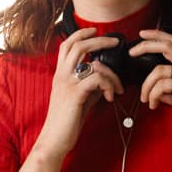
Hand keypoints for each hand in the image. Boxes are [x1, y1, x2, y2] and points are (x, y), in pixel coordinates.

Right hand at [37, 26, 125, 159]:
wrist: (54, 140)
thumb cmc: (66, 122)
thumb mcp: (79, 99)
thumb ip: (89, 86)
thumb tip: (104, 79)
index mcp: (60, 75)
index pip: (67, 45)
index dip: (81, 34)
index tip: (96, 31)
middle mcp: (61, 76)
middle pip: (78, 45)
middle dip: (99, 40)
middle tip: (115, 43)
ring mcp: (67, 85)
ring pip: (91, 62)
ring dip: (111, 72)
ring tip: (117, 88)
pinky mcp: (75, 95)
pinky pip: (96, 80)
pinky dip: (108, 85)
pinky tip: (110, 97)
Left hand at [133, 29, 171, 138]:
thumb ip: (170, 95)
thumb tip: (156, 93)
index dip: (158, 35)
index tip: (142, 34)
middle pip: (168, 45)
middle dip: (146, 45)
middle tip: (132, 52)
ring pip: (160, 69)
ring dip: (146, 84)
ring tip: (145, 98)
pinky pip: (164, 85)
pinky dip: (153, 94)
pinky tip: (154, 104)